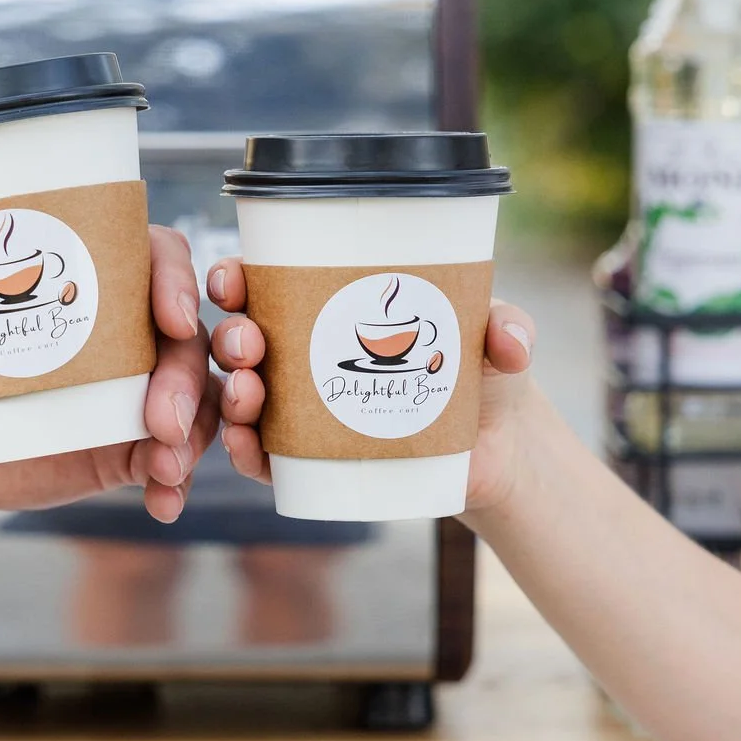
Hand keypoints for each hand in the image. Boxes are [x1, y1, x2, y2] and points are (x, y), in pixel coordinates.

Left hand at [0, 225, 219, 521]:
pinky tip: (162, 503)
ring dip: (195, 433)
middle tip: (162, 422)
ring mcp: (127, 390)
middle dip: (185, 376)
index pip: (150, 257)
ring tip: (165, 470)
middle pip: (183, 337)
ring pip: (193, 399)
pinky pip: (167, 460)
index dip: (172, 279)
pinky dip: (173, 482)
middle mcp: (118, 328)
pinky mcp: (122, 447)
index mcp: (80, 275)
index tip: (170, 317)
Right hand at [203, 257, 536, 514]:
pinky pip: (264, 459)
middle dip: (231, 337)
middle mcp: (304, 356)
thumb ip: (508, 327)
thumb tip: (510, 342)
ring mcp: (303, 412)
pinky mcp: (314, 462)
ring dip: (233, 394)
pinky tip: (247, 445)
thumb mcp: (494, 337)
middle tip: (249, 343)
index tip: (233, 278)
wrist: (499, 450)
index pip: (266, 285)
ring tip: (249, 394)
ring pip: (245, 398)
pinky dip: (246, 452)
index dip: (236, 278)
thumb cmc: (482, 374)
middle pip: (244, 339)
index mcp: (330, 309)